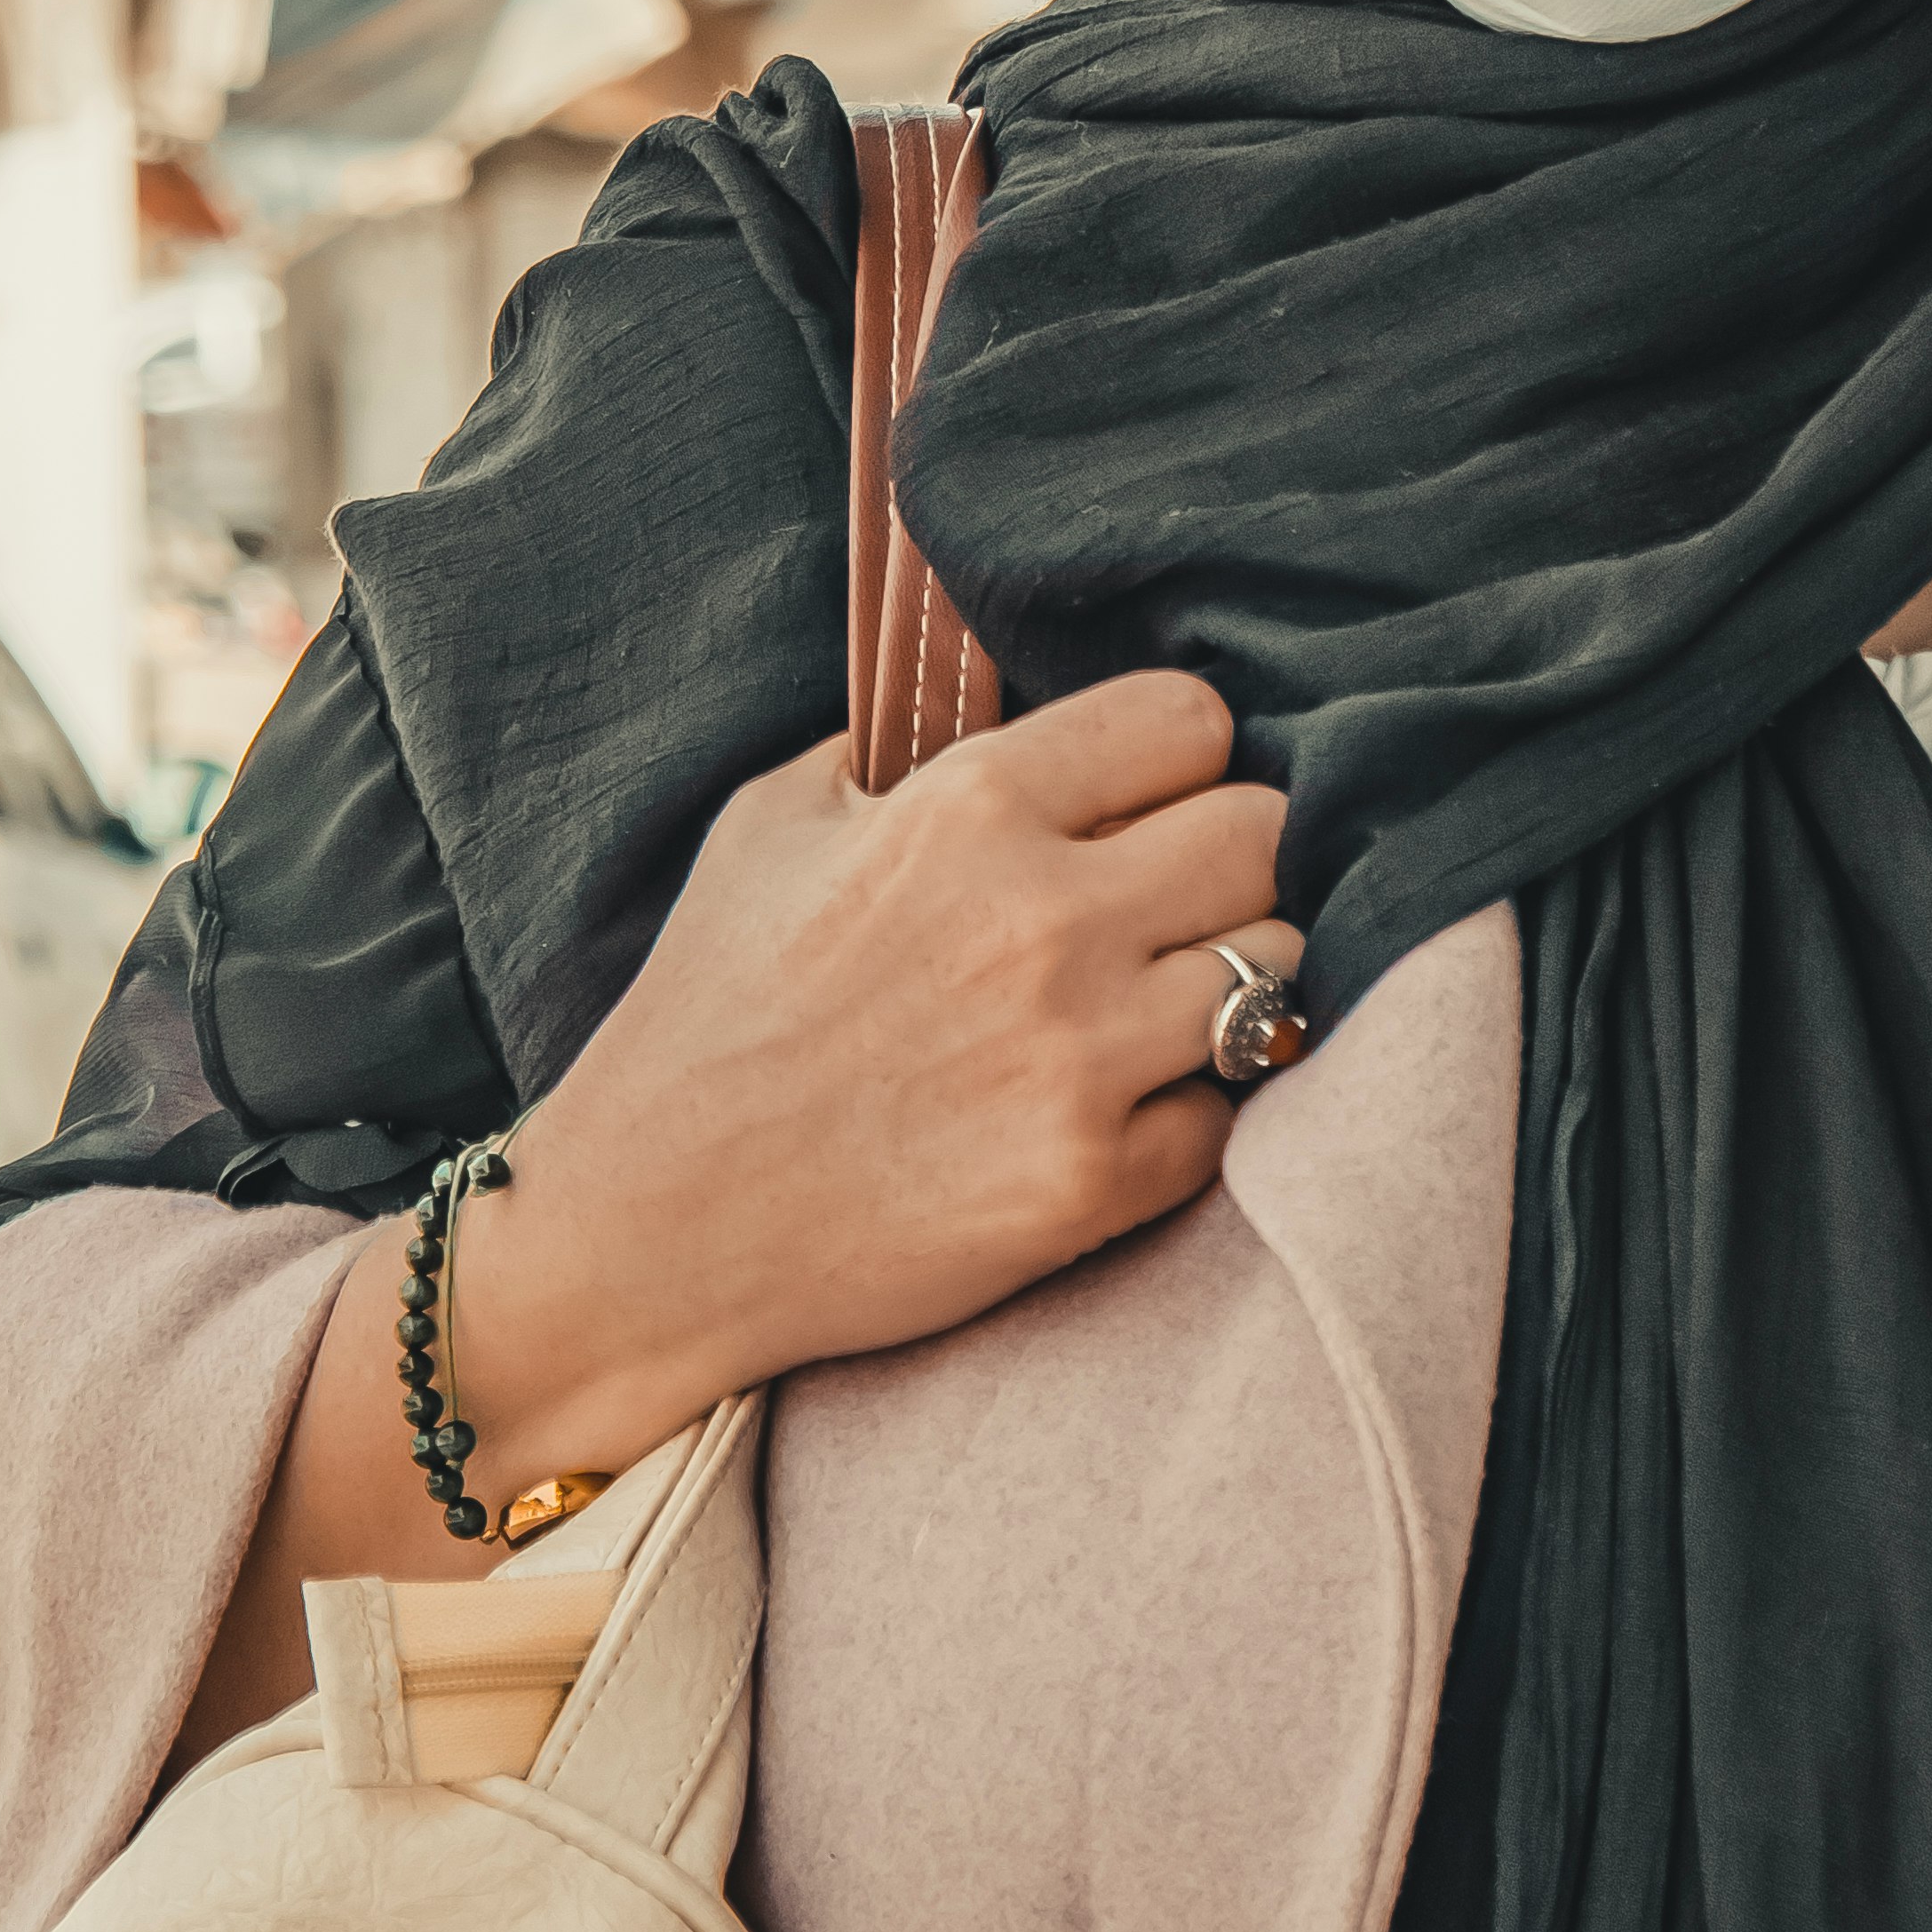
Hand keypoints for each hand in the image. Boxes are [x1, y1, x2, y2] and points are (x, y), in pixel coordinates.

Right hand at [450, 667, 1292, 1490]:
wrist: (654, 1228)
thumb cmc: (708, 1011)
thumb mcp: (772, 824)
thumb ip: (902, 751)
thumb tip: (1005, 703)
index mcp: (969, 807)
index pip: (1192, 719)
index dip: (1177, 759)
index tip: (1147, 800)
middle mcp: (1042, 920)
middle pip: (1267, 834)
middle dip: (1228, 860)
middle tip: (1173, 904)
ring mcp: (1077, 1056)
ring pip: (1277, 969)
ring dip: (1228, 983)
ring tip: (1151, 1005)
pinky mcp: (1093, 1180)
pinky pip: (1228, 1110)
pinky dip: (1183, 1110)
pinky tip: (1108, 1109)